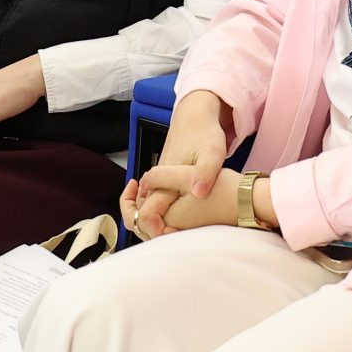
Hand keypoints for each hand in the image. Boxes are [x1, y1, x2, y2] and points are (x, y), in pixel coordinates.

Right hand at [122, 90, 233, 238]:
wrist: (195, 115)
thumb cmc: (205, 133)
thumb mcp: (213, 152)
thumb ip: (205, 173)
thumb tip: (198, 193)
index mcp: (164, 180)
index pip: (146, 215)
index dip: (156, 231)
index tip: (174, 235)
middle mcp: (156, 182)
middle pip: (138, 215)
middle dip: (151, 231)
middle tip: (174, 236)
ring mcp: (157, 180)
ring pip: (144, 208)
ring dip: (154, 222)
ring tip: (175, 230)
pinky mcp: (162, 177)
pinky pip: (152, 200)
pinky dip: (158, 211)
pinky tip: (178, 215)